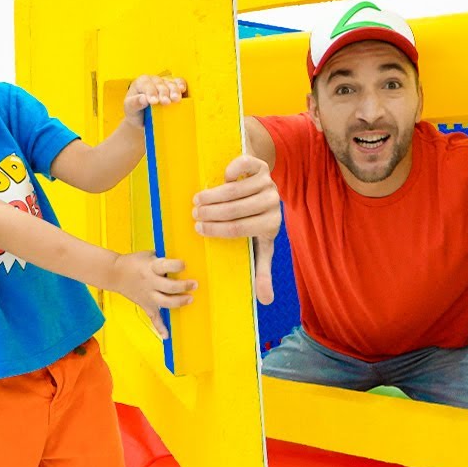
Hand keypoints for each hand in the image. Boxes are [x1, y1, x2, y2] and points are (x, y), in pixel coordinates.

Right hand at [110, 252, 196, 338]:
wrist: (115, 273)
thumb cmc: (135, 261)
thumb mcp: (149, 255)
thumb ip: (163, 258)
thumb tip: (182, 257)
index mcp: (151, 267)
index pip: (165, 266)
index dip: (176, 265)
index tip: (184, 265)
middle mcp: (150, 282)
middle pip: (168, 287)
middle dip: (183, 286)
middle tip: (194, 284)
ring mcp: (147, 295)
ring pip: (164, 302)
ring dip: (178, 302)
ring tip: (190, 299)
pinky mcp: (145, 304)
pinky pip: (153, 317)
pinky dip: (159, 327)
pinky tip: (167, 336)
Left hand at [123, 74, 187, 128]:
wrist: (144, 117)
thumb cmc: (136, 112)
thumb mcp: (130, 109)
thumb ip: (135, 103)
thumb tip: (144, 99)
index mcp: (140, 83)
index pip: (146, 85)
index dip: (150, 92)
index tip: (154, 102)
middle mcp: (152, 80)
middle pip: (159, 83)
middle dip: (163, 93)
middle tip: (166, 102)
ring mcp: (164, 82)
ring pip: (170, 82)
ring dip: (174, 90)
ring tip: (175, 99)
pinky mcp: (173, 86)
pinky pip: (179, 82)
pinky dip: (181, 85)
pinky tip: (182, 89)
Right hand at [193, 154, 280, 304]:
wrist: (262, 188)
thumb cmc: (256, 221)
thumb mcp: (261, 246)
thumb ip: (262, 270)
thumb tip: (265, 301)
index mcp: (271, 225)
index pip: (240, 229)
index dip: (217, 230)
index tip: (199, 229)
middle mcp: (273, 203)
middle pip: (235, 209)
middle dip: (211, 212)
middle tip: (194, 214)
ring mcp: (268, 182)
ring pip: (235, 189)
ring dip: (213, 195)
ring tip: (197, 200)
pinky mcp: (261, 165)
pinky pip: (244, 165)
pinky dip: (230, 170)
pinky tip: (220, 177)